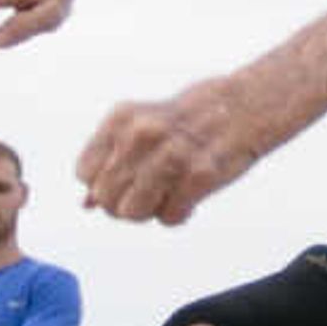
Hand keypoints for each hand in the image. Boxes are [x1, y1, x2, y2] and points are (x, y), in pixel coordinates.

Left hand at [76, 82, 256, 225]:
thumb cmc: (185, 122)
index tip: (122, 180)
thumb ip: (109, 161)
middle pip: (106, 199)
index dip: (101, 185)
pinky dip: (177, 214)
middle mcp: (142, 135)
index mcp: (121, 119)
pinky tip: (188, 196)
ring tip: (167, 194)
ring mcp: (171, 155)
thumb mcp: (139, 126)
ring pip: (132, 213)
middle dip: (123, 204)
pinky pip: (168, 218)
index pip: (84, 174)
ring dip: (149, 211)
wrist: (242, 107)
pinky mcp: (200, 175)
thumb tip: (85, 204)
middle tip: (146, 193)